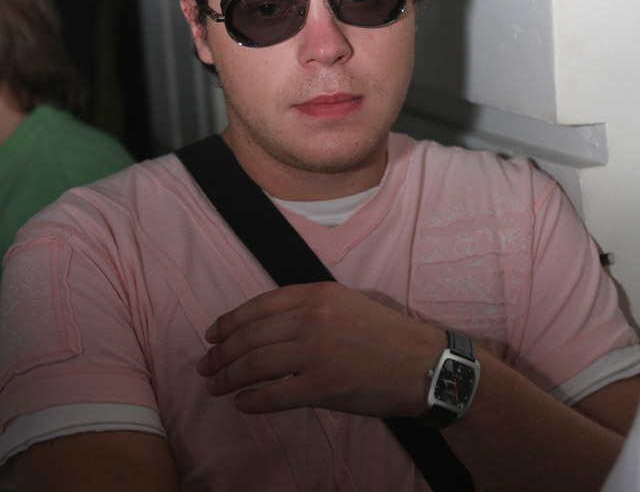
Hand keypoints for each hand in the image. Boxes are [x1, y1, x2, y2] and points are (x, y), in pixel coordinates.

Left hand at [196, 282, 443, 416]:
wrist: (423, 363)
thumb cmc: (384, 334)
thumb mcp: (345, 303)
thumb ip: (308, 307)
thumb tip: (266, 325)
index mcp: (317, 293)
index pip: (258, 306)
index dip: (229, 322)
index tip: (211, 335)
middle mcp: (313, 318)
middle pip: (251, 336)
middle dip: (221, 353)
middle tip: (205, 366)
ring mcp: (318, 352)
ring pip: (257, 364)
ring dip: (230, 377)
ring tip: (216, 386)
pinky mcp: (325, 386)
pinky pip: (276, 395)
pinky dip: (253, 400)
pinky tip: (243, 404)